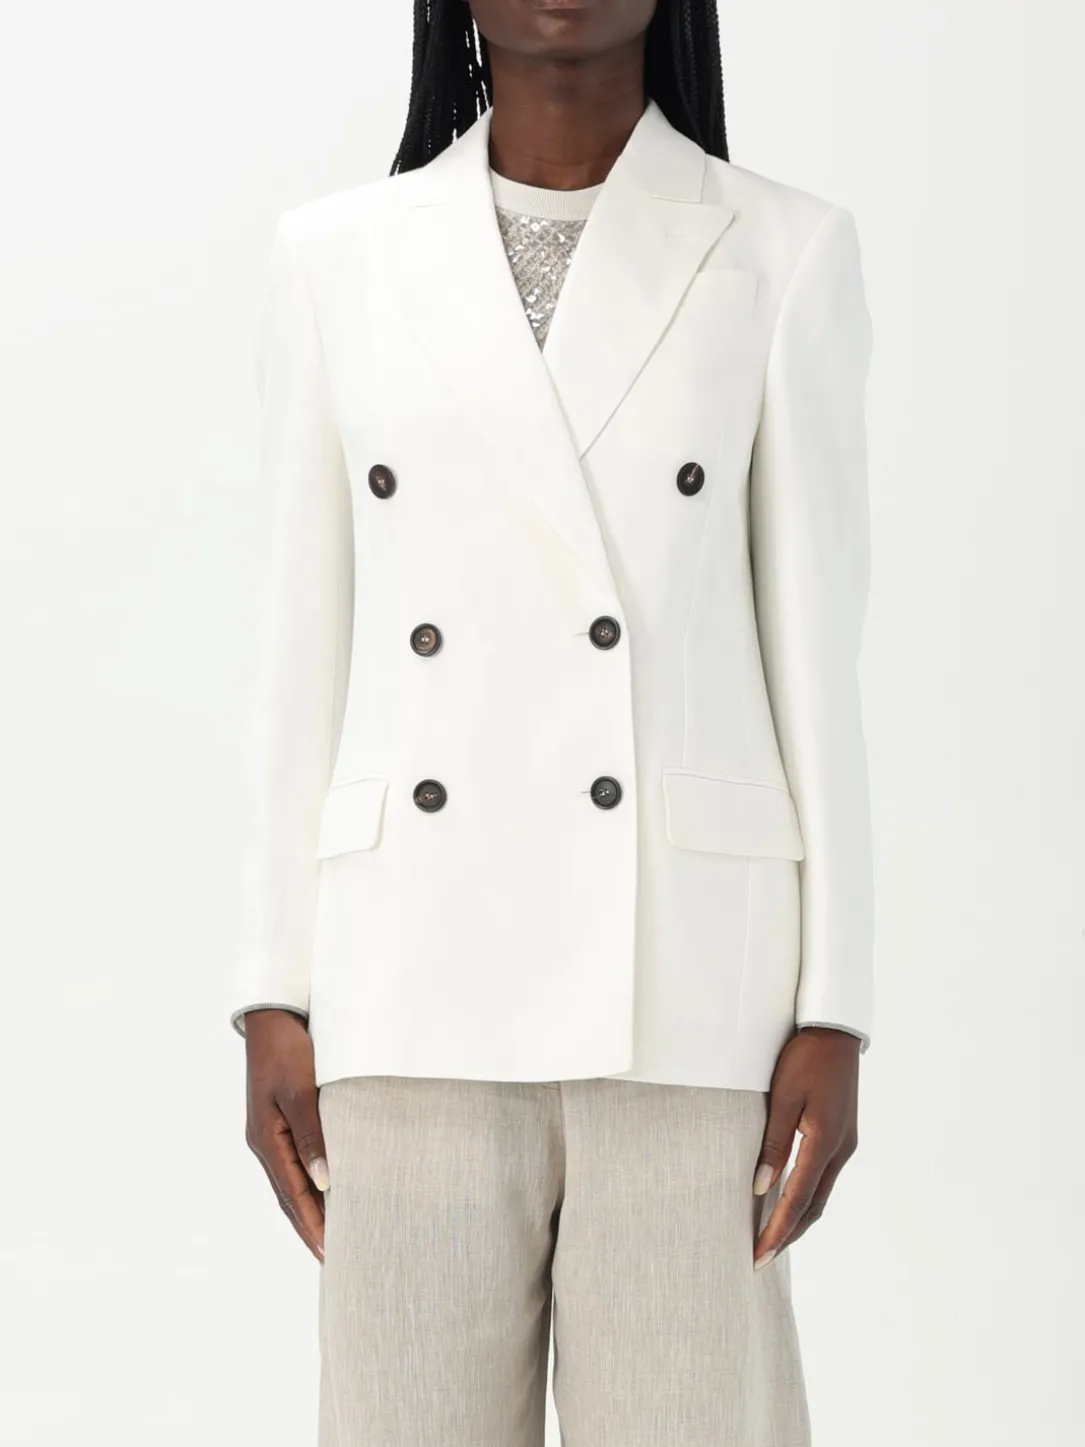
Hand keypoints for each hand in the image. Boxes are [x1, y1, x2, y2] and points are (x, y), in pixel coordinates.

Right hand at [244, 1008, 328, 1262]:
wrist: (273, 1016)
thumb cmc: (287, 1050)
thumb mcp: (301, 1091)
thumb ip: (311, 1136)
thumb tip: (325, 1183)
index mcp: (266, 1140)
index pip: (293, 1196)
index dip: (312, 1226)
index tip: (330, 1254)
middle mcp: (265, 1142)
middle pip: (289, 1196)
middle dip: (310, 1227)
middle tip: (332, 1258)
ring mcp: (268, 1133)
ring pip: (291, 1182)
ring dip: (309, 1209)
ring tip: (331, 1234)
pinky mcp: (278, 1120)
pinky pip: (293, 1163)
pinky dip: (308, 1184)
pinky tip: (323, 1190)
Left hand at [751, 1026, 859, 1268]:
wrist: (836, 1031)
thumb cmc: (805, 1059)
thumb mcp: (784, 1097)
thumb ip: (774, 1143)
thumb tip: (761, 1188)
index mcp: (825, 1142)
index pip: (797, 1199)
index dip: (777, 1230)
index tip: (758, 1255)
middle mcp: (840, 1150)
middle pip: (814, 1206)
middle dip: (788, 1235)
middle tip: (761, 1258)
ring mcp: (844, 1144)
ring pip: (821, 1195)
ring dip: (798, 1220)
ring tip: (773, 1239)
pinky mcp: (842, 1135)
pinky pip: (824, 1177)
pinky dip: (807, 1198)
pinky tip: (791, 1201)